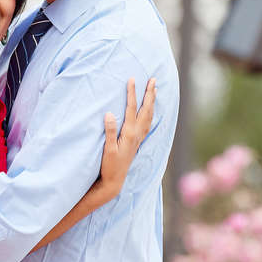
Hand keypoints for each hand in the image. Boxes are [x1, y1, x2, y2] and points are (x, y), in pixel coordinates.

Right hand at [95, 78, 155, 202]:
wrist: (115, 181)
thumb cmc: (110, 166)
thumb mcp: (108, 149)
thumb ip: (109, 131)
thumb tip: (109, 114)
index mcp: (129, 133)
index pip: (132, 108)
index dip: (132, 93)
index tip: (132, 79)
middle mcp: (137, 134)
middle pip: (146, 109)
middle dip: (149, 93)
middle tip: (153, 79)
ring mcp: (138, 138)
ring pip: (149, 115)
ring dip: (152, 101)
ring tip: (154, 90)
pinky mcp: (137, 142)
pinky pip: (147, 123)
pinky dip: (150, 112)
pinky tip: (150, 110)